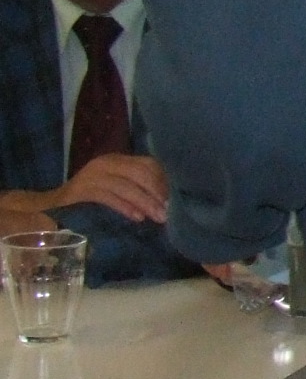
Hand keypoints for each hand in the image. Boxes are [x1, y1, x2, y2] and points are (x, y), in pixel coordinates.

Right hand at [9, 153, 169, 225]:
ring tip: (159, 217)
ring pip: (126, 186)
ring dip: (145, 202)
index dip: (164, 180)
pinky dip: (125, 207)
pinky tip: (137, 218)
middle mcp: (106, 163)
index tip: (178, 197)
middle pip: (140, 173)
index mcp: (118, 160)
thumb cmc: (93, 199)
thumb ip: (139, 188)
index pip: (148, 164)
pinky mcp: (82, 190)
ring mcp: (93, 175)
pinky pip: (108, 197)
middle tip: (171, 210)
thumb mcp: (118, 188)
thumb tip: (170, 201)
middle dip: (158, 192)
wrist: (53, 205)